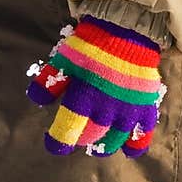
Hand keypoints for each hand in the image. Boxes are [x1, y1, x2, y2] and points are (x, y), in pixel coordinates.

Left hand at [26, 15, 164, 157]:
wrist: (127, 31)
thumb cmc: (91, 45)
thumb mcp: (64, 59)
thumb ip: (49, 80)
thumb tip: (36, 100)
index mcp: (83, 98)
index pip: (67, 130)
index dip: (58, 141)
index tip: (53, 144)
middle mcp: (106, 110)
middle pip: (91, 135)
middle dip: (80, 139)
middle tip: (76, 136)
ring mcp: (128, 110)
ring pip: (114, 139)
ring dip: (103, 144)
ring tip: (97, 143)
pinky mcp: (145, 107)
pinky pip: (142, 134)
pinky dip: (136, 146)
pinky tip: (129, 151)